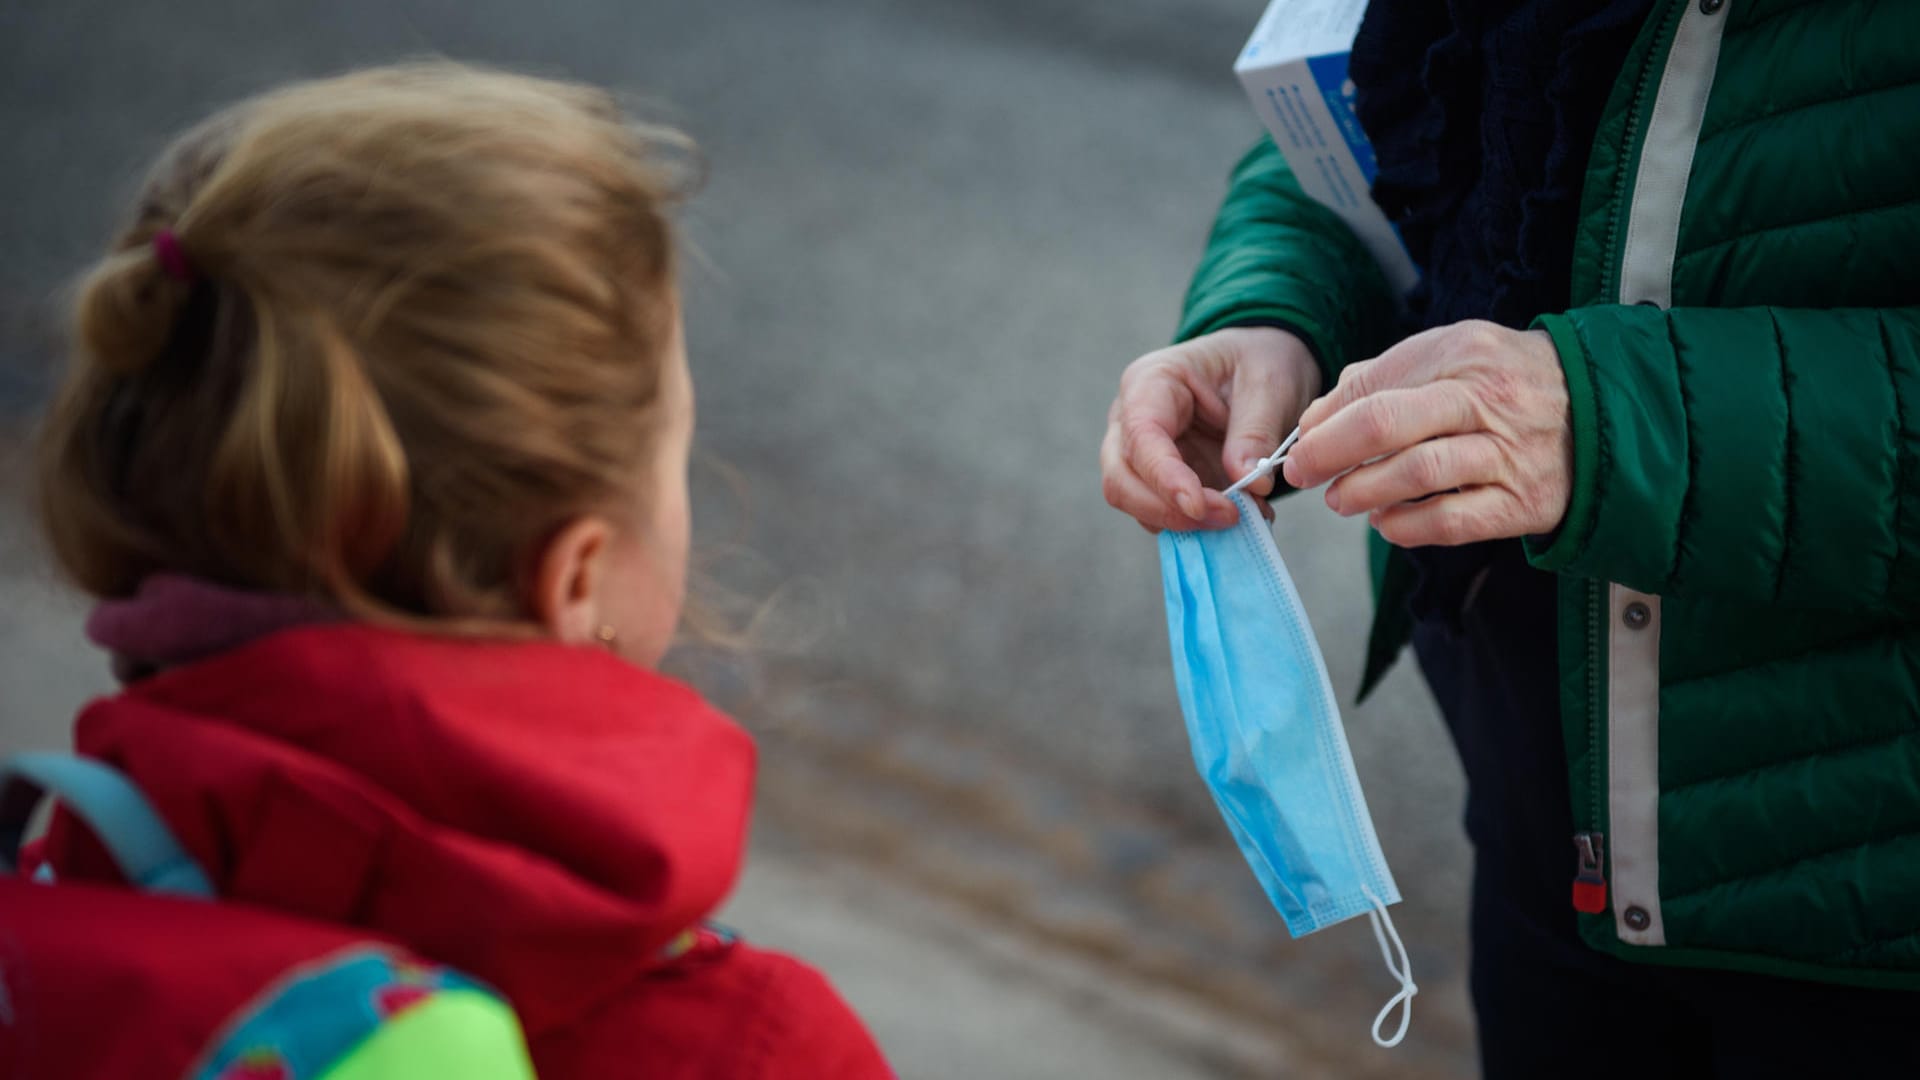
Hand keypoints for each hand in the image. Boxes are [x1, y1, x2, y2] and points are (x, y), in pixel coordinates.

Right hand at [1101, 326, 1321, 531]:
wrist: (1262, 365)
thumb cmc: (1259, 361)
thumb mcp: (1269, 384)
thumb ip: (1255, 432)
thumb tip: (1249, 483)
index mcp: (1151, 382)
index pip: (1141, 436)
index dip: (1164, 477)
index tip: (1200, 507)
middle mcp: (1131, 419)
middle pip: (1121, 478)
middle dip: (1168, 509)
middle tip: (1229, 518)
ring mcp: (1140, 453)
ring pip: (1134, 502)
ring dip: (1183, 522)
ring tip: (1243, 517)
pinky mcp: (1159, 480)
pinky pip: (1162, 512)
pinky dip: (1196, 525)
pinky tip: (1238, 517)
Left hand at [1280, 320, 1571, 546]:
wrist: (1603, 411)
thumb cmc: (1506, 383)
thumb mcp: (1452, 355)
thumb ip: (1383, 379)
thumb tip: (1315, 419)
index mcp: (1461, 353)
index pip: (1373, 387)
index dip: (1325, 422)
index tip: (1300, 446)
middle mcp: (1486, 399)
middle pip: (1386, 424)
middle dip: (1330, 453)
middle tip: (1303, 474)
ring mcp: (1508, 452)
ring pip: (1416, 473)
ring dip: (1364, 491)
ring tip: (1341, 500)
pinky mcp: (1523, 502)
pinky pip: (1453, 520)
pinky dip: (1407, 526)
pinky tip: (1385, 522)